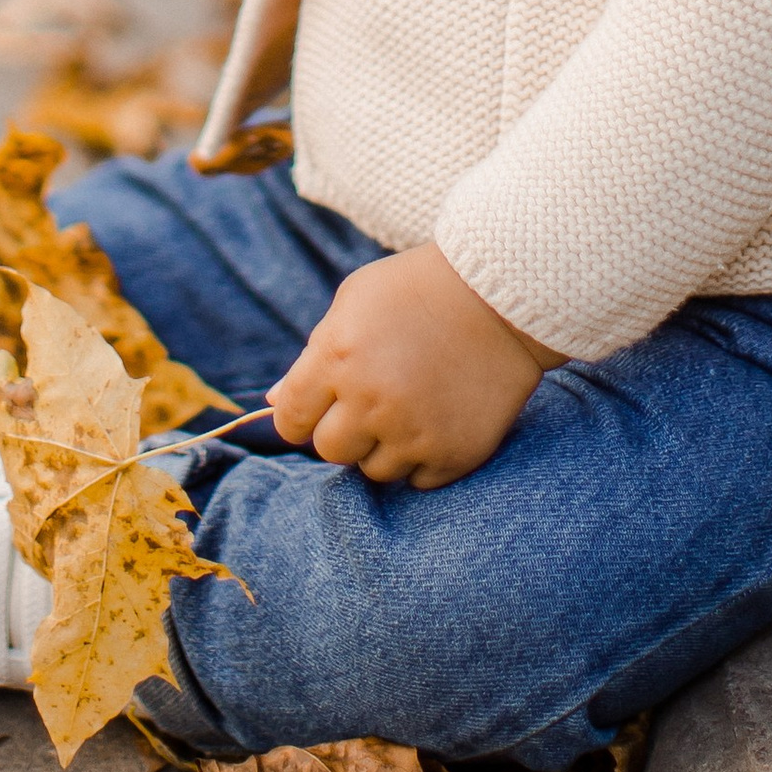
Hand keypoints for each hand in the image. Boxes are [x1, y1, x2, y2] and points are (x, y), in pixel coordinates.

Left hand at [268, 245, 559, 487]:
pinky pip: (418, 481)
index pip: (290, 419)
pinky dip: (423, 457)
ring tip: (411, 404)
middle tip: (372, 401)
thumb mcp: (352, 303)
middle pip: (330, 450)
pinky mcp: (452, 455)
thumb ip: (311, 356)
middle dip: (344, 430)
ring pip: (374, 470)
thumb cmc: (415, 290)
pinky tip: (437, 418)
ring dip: (384, 446)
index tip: (319, 406)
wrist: (500, 297)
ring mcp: (413, 432)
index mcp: (337, 357)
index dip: (301, 414)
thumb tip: (272, 400)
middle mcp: (370, 401)